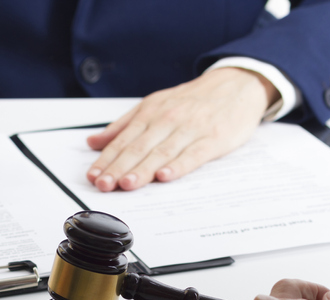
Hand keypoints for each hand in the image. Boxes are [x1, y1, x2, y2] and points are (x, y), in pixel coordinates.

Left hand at [86, 67, 278, 190]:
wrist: (236, 84)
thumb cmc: (192, 100)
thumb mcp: (153, 105)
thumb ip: (123, 125)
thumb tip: (93, 142)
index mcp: (150, 113)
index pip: (123, 140)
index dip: (106, 159)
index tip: (93, 176)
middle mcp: (167, 119)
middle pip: (138, 148)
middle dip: (119, 168)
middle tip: (104, 185)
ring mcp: (190, 129)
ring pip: (162, 153)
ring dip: (143, 170)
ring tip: (126, 184)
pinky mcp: (213, 139)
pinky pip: (193, 154)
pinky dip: (178, 166)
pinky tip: (165, 176)